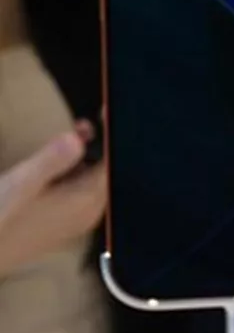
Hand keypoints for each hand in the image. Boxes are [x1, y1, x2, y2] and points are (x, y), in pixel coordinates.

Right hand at [0, 122, 106, 276]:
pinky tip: (57, 162)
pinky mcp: (63, 222)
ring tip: (77, 132)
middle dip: (101, 144)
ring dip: (85, 156)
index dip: (113, 135)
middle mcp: (89, 212)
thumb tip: (78, 138)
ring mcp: (77, 219)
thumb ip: (51, 161)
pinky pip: (79, 189)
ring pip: (91, 179)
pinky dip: (74, 171)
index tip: (108, 111)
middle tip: (85, 122)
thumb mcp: (21, 185)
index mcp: (87, 201)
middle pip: (106, 170)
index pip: (112, 162)